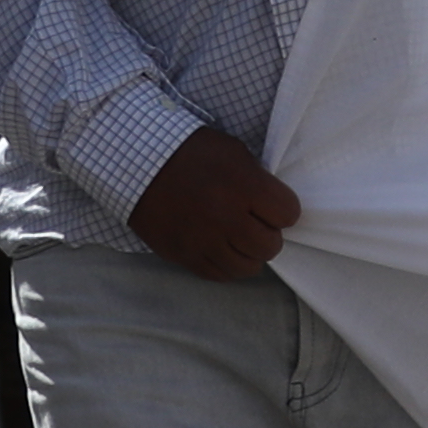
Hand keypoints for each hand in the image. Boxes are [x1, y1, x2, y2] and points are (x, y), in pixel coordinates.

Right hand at [130, 127, 300, 279]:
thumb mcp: (234, 153)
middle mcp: (225, 218)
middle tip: (255, 223)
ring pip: (246, 267)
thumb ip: (258, 181)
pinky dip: (226, 265)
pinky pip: (217, 275)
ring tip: (238, 238)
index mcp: (244, 187)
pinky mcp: (182, 255)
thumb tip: (272, 207)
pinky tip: (222, 249)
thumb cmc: (191, 152)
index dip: (284, 210)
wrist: (138, 164)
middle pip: (270, 246)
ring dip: (249, 253)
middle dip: (269, 235)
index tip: (272, 206)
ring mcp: (202, 241)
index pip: (288, 214)